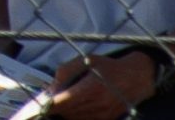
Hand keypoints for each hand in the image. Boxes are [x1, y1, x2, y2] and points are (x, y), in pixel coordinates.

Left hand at [41, 51, 158, 119]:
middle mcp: (97, 105)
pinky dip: (75, 115)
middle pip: (66, 112)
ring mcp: (102, 115)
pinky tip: (73, 107)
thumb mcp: (85, 61)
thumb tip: (51, 88)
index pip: (63, 102)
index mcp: (90, 88)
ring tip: (59, 103)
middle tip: (46, 102)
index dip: (49, 104)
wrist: (137, 78)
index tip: (38, 103)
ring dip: (64, 112)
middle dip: (54, 108)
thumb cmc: (109, 67)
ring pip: (74, 118)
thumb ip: (65, 72)